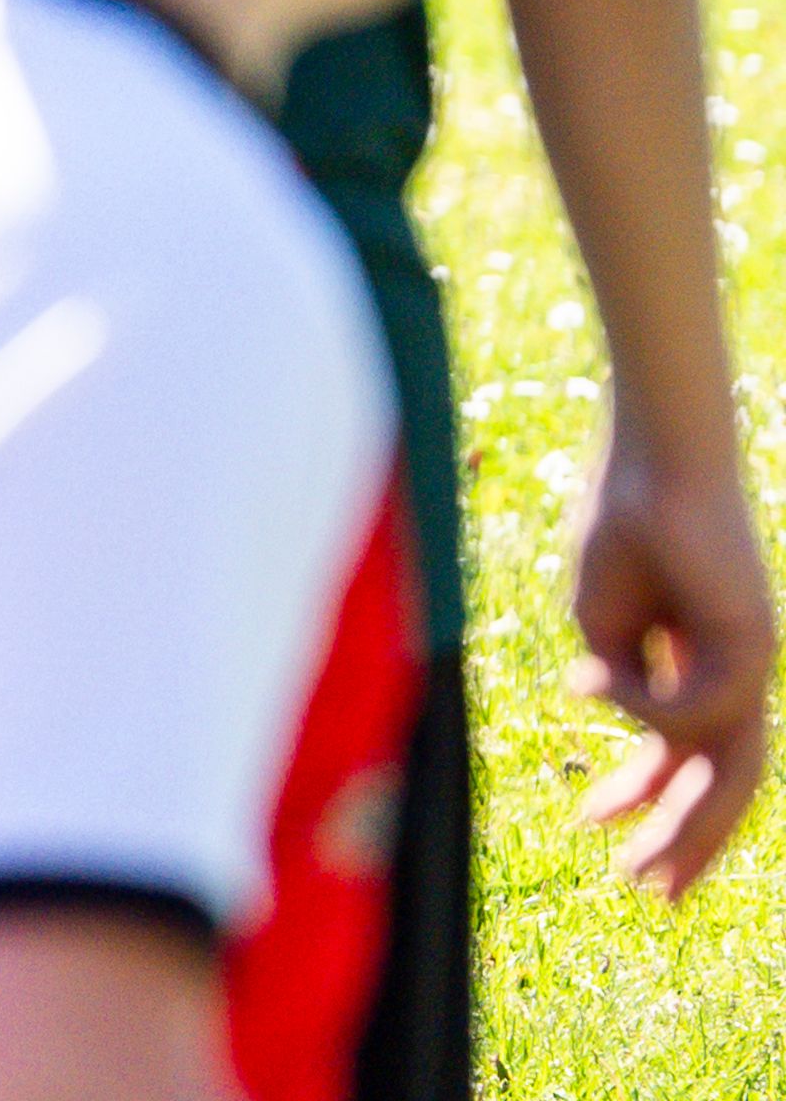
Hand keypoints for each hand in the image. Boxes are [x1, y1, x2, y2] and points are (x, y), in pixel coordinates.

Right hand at [568, 440, 773, 894]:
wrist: (652, 454)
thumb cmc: (619, 519)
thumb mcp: (603, 618)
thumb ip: (618, 674)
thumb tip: (608, 707)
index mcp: (703, 665)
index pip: (689, 755)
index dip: (654, 803)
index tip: (610, 839)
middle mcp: (740, 673)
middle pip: (725, 779)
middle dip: (684, 840)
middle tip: (646, 892)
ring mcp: (753, 663)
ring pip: (734, 769)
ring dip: (685, 826)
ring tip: (635, 868)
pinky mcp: (753, 647)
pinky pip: (698, 711)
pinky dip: (642, 709)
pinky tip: (592, 684)